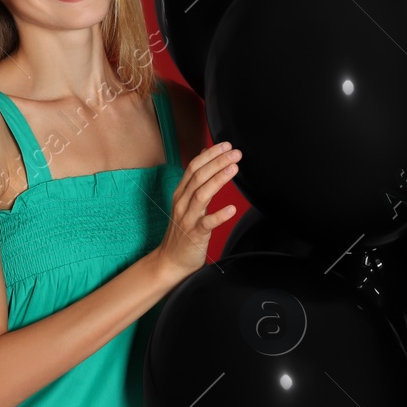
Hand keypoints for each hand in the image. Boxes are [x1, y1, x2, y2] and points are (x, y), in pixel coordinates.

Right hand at [152, 142, 241, 282]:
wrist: (171, 260)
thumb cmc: (183, 230)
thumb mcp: (187, 201)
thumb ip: (195, 180)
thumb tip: (204, 155)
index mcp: (181, 193)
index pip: (193, 167)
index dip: (210, 155)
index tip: (226, 145)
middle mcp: (182, 203)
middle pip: (198, 177)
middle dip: (217, 162)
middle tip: (235, 152)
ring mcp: (187, 218)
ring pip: (202, 194)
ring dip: (218, 180)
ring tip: (234, 168)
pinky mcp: (194, 235)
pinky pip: (206, 223)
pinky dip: (219, 215)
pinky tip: (232, 208)